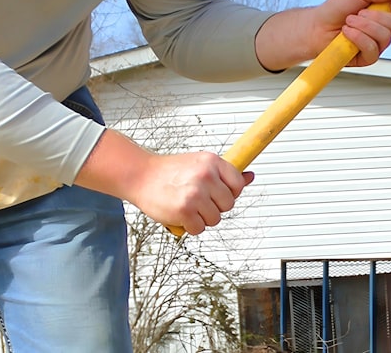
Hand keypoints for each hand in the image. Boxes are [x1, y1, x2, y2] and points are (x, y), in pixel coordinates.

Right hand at [130, 151, 253, 236]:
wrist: (140, 175)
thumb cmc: (169, 171)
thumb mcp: (199, 163)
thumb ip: (224, 173)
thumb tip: (250, 177)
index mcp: (212, 161)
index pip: (238, 184)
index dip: (228, 193)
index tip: (216, 193)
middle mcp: (206, 175)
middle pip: (228, 205)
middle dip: (214, 207)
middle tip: (196, 199)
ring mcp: (196, 193)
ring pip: (215, 219)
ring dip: (201, 218)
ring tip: (186, 205)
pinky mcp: (184, 210)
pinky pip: (199, 229)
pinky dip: (189, 226)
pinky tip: (179, 214)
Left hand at [314, 0, 390, 66]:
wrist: (316, 26)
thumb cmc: (335, 9)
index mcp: (386, 11)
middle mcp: (385, 28)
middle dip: (377, 16)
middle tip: (359, 12)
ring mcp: (378, 44)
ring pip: (385, 37)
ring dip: (364, 26)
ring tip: (348, 22)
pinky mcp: (368, 57)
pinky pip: (373, 49)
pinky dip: (358, 38)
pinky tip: (347, 34)